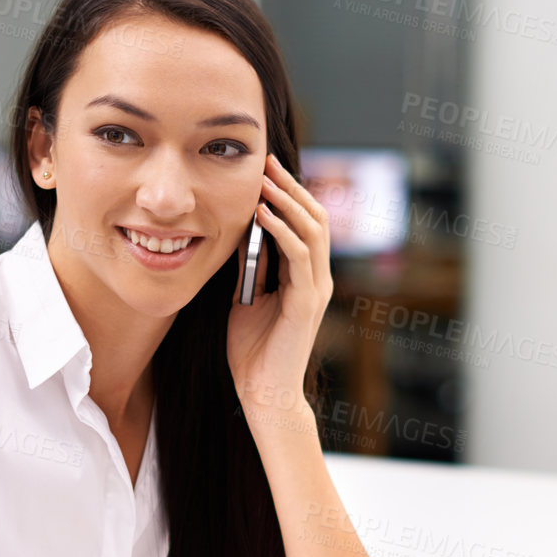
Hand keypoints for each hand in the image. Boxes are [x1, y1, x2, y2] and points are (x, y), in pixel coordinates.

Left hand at [226, 153, 332, 421]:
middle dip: (292, 188)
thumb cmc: (253, 352)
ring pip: (313, 232)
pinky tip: (263, 215)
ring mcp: (316, 290)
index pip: (305, 224)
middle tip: (268, 162)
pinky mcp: (308, 303)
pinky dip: (282, 232)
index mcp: (305, 278)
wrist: (262, 393)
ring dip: (288, 202)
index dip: (289, 194)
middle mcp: (318, 279)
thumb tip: (238, 233)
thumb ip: (249, 268)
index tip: (265, 170)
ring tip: (266, 181)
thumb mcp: (244, 299)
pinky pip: (300, 257)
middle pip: (316, 218)